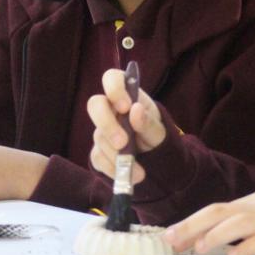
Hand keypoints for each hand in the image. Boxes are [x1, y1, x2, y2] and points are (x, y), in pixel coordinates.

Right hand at [87, 68, 165, 182]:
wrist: (156, 160)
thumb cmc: (155, 134)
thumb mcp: (159, 129)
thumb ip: (148, 121)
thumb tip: (135, 110)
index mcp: (126, 95)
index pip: (111, 78)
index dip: (114, 89)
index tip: (125, 106)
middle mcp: (110, 109)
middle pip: (95, 105)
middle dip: (107, 124)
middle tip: (122, 142)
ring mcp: (102, 130)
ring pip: (98, 137)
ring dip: (117, 155)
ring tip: (139, 171)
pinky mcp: (98, 150)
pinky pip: (98, 158)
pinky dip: (113, 169)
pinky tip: (129, 175)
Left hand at [165, 190, 254, 254]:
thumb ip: (232, 227)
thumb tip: (196, 240)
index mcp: (248, 203)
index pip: (213, 210)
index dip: (190, 223)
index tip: (169, 237)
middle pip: (220, 211)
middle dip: (193, 225)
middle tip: (173, 240)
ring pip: (240, 222)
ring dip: (217, 234)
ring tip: (200, 247)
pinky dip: (248, 246)